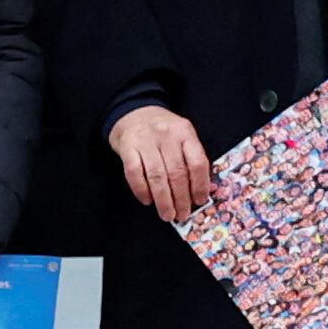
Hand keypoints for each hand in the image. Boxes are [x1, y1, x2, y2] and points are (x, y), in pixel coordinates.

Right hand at [109, 104, 211, 222]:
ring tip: (167, 214)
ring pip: (156, 176)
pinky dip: (141, 190)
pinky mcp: (127, 148)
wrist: (133, 113)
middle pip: (176, 173)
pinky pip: (134, 174)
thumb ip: (189, 156)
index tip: (200, 201)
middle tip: (182, 215)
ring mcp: (145, 141)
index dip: (200, 185)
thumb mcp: (181, 135)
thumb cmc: (161, 130)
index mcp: (185, 132)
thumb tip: (197, 190)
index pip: (197, 162)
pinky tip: (147, 201)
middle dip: (181, 198)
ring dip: (163, 200)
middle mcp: (166, 136)